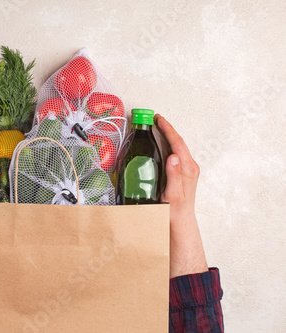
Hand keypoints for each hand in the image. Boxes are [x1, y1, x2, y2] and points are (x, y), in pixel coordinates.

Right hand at [155, 114, 207, 277]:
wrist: (179, 224)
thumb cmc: (174, 212)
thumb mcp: (173, 194)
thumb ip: (174, 175)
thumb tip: (174, 155)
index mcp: (188, 169)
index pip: (177, 143)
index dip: (167, 129)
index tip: (158, 119)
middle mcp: (189, 168)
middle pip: (177, 142)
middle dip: (166, 129)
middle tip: (153, 119)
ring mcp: (186, 170)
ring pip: (175, 147)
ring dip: (166, 136)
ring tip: (154, 128)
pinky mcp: (181, 174)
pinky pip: (174, 154)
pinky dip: (166, 146)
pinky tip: (158, 145)